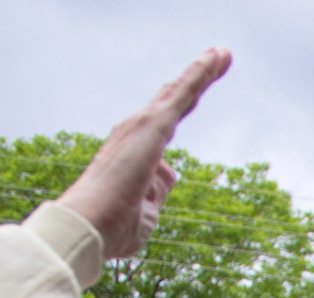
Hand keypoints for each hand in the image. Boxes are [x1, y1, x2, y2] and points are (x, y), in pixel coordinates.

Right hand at [57, 47, 231, 258]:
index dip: (181, 103)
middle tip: (219, 55)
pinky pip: (183, 95)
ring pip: (180, 92)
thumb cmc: (112, 228)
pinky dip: (199, 75)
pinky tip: (215, 58)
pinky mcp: (153, 125)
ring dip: (202, 71)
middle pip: (173, 99)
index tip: (194, 90)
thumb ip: (157, 193)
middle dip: (196, 78)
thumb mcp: (145, 216)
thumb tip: (167, 172)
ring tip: (223, 53)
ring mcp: (143, 125)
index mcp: (134, 152)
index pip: (164, 122)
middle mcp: (135, 132)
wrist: (90, 224)